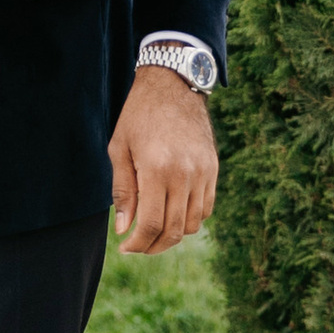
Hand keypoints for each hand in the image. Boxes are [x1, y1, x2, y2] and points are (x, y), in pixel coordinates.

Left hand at [108, 65, 218, 253]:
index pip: (152, 224)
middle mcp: (185, 174)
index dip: (138, 244)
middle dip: (153, 246)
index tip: (125, 247)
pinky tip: (172, 212)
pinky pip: (206, 208)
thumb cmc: (139, 116)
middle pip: (174, 231)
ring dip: (173, 234)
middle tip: (138, 246)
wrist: (173, 85)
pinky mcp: (213, 169)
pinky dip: (190, 219)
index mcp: (157, 169)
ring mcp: (203, 173)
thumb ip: (123, 191)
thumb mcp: (119, 149)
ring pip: (193, 224)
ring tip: (153, 229)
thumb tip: (124, 229)